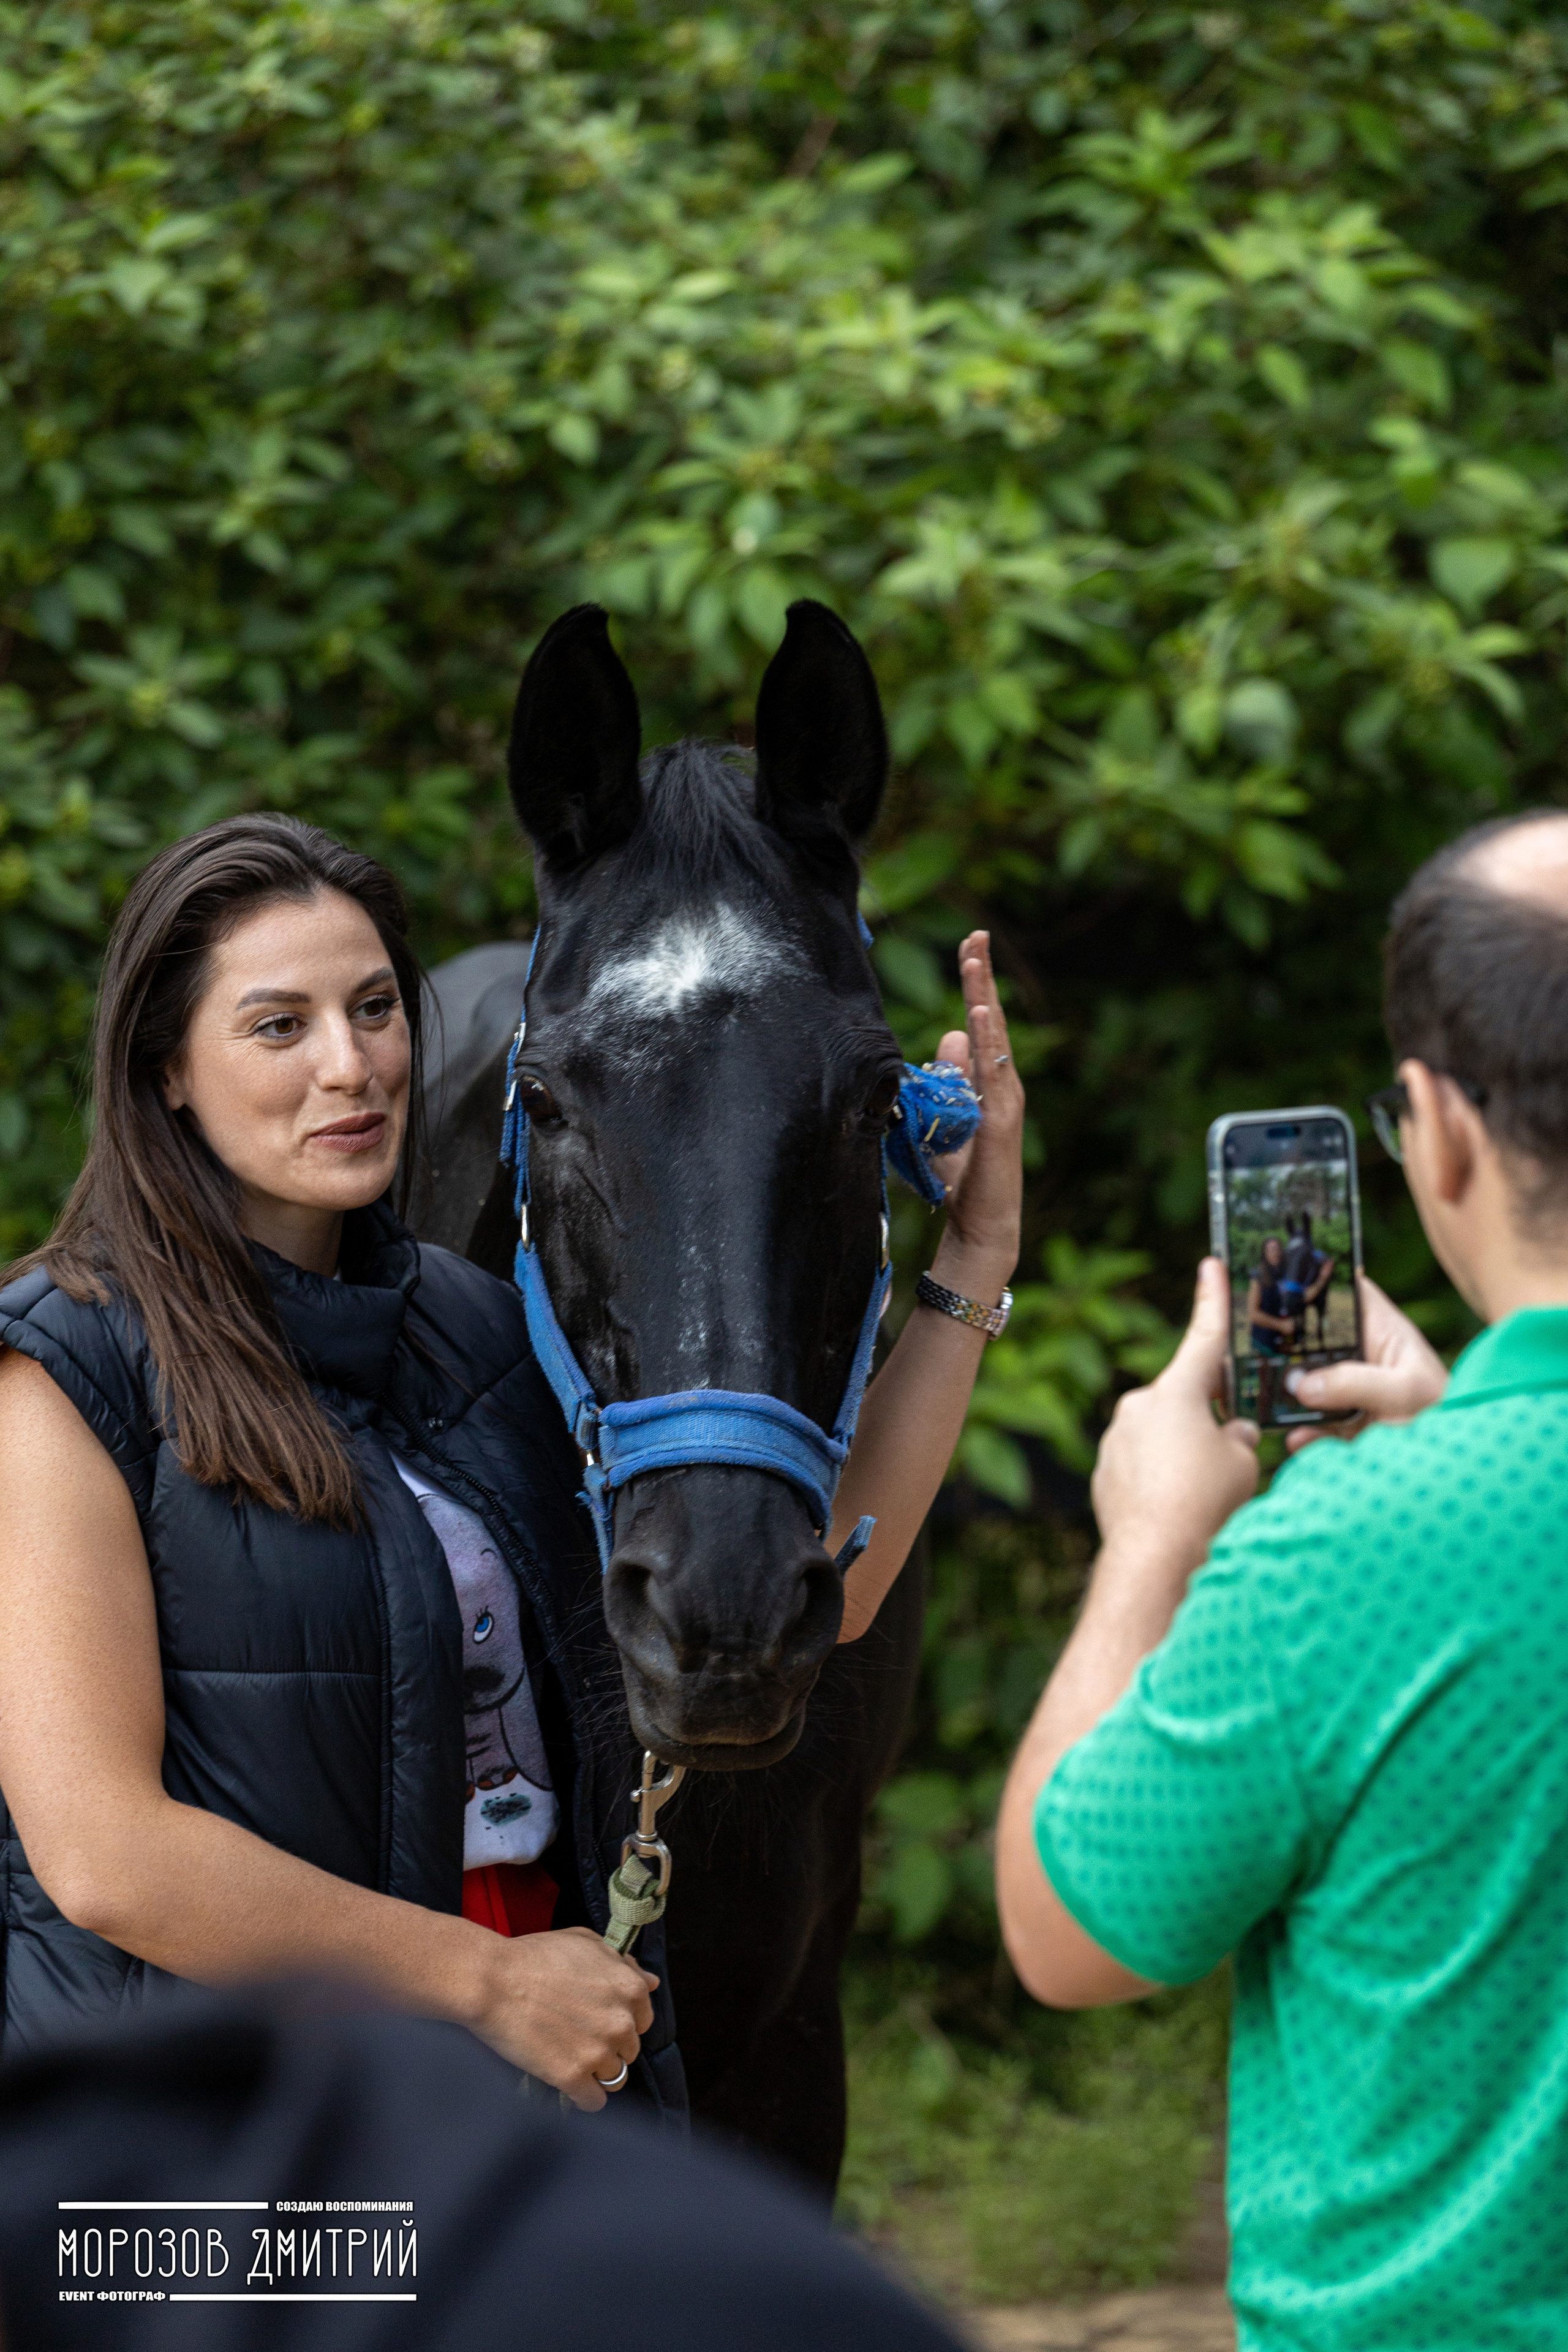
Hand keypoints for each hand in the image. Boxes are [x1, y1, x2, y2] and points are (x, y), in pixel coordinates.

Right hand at [469, 1925, 657, 2110]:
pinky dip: (583, 2097)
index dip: (619, 2020)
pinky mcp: (573, 2076)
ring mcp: (599, 2051)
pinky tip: (569, 2085)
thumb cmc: (535, 1957)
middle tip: (578, 2036)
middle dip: (608, 2046)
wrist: (493, 1980)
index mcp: (630, 1988)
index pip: (643, 2020)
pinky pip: (594, 2102)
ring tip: (572, 2059)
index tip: (598, 2019)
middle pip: (629, 2051)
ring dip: (597, 2073)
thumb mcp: (586, 1943)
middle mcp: (621, 2022)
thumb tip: (650, 1980)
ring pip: (615, 2078)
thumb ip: (622, 1964)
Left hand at [928, 930, 1023, 1293]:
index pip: (980, 1023)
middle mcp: (1002, 1085)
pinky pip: (995, 1074)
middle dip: (982, 978)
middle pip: (992, 1021)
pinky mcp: (1001, 1122)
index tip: (971, 945)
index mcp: (988, 1082)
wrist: (982, 1224)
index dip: (975, 985)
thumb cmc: (964, 1178)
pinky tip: (981, 1015)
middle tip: (977, 936)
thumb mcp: (948, 1119)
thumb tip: (950, 1037)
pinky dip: (990, 1043)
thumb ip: (950, 1081)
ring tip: (975, 960)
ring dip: (984, 998)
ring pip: (995, 1040)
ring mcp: (1005, 1101)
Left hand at [1091, 1259, 1259, 1570]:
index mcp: (1177, 1391)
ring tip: (1205, 1494)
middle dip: (1209, 1418)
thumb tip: (1232, 1434)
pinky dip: (1162, 1479)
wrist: (1154, 1558)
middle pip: (1185, 1399)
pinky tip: (1179, 1508)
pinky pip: (1141, 1466)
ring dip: (1184, 1453)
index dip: (1213, 1299)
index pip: (1204, 1336)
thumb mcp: (1243, 1463)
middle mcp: (1139, 1406)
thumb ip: (1239, 1437)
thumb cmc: (1205, 1503)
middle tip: (1231, 1451)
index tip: (1211, 1265)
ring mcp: (1116, 1439)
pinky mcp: (1104, 1473)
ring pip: (1162, 1435)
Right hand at [1283, 1273, 1446, 1450]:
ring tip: (1272, 1401)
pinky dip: (1302, 1433)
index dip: (1314, 1278)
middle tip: (1256, 1349)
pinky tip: (1299, 1438)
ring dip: (1286, 1392)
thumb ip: (1358, 1383)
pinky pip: (1310, 1424)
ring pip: (1304, 1381)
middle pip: (1311, 1336)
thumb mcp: (1407, 1391)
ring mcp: (1347, 1390)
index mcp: (1380, 1329)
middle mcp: (1358, 1354)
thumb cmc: (1447, 1415)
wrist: (1458, 1467)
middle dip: (1284, 1342)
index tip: (1278, 1280)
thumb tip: (1303, 1385)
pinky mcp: (1341, 1424)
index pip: (1344, 1289)